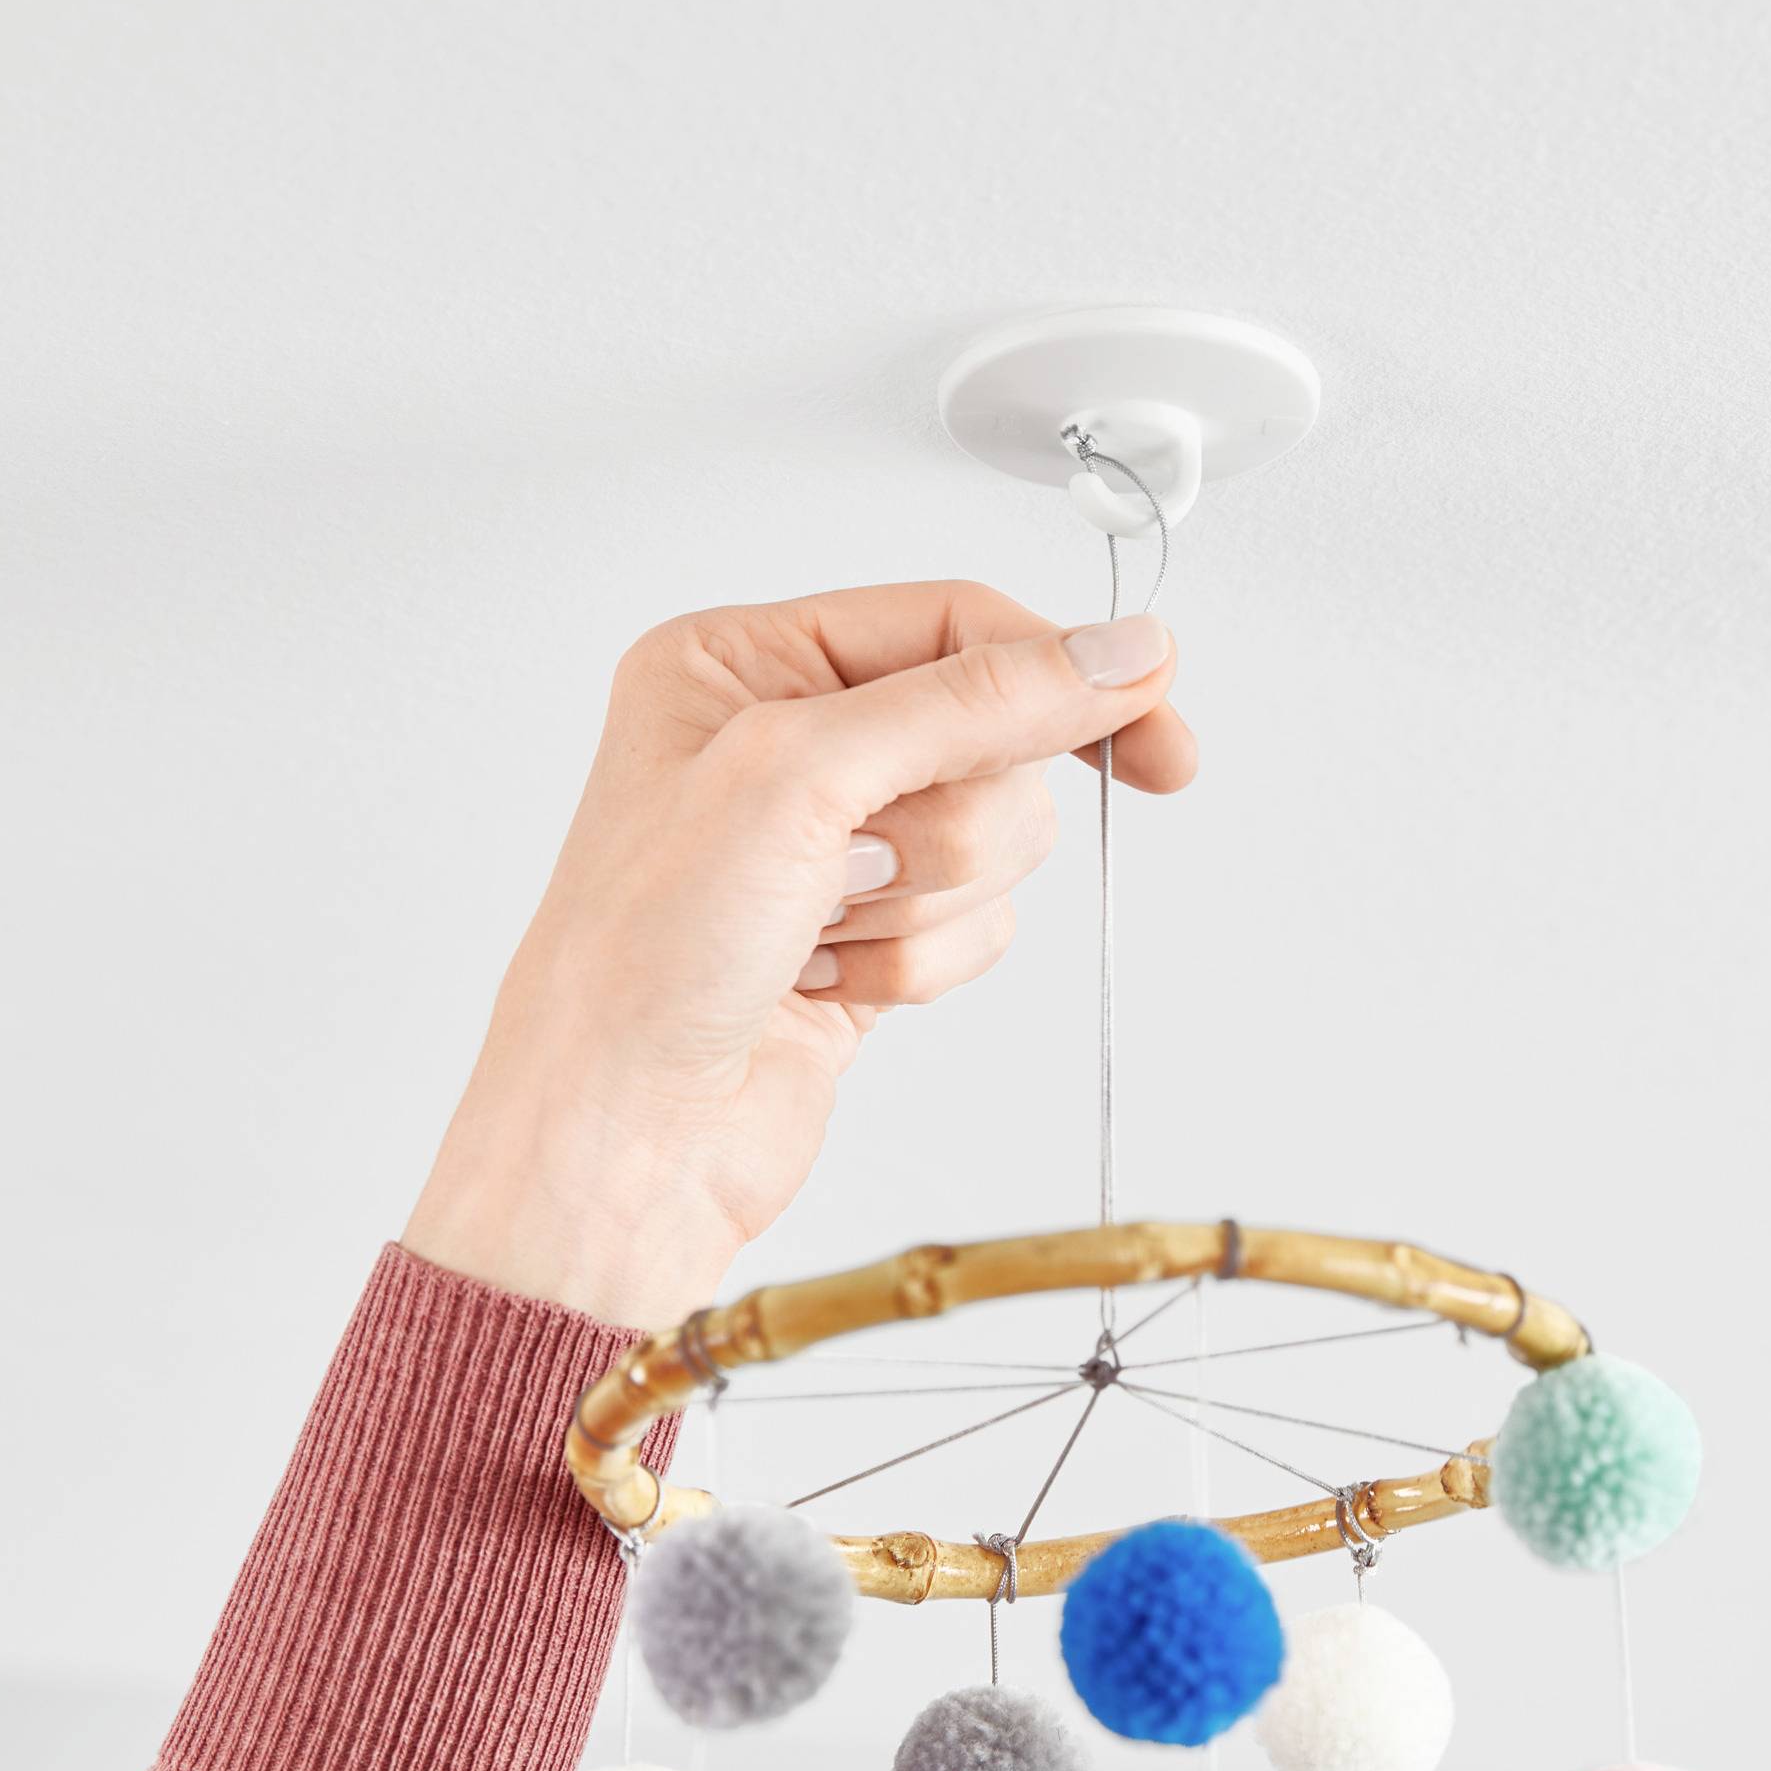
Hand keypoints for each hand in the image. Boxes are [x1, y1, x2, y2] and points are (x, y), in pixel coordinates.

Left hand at [401, 581, 1192, 1328]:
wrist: (615, 1147)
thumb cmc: (639, 958)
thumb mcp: (801, 777)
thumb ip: (973, 700)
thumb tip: (1119, 652)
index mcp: (740, 663)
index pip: (954, 623)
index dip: (1060, 672)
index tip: (1154, 727)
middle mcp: (784, 743)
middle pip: (989, 740)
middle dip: (946, 822)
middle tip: (855, 865)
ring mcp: (829, 848)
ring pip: (994, 840)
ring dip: (925, 903)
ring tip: (823, 933)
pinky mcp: (867, 938)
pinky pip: (978, 924)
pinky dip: (920, 966)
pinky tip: (827, 984)